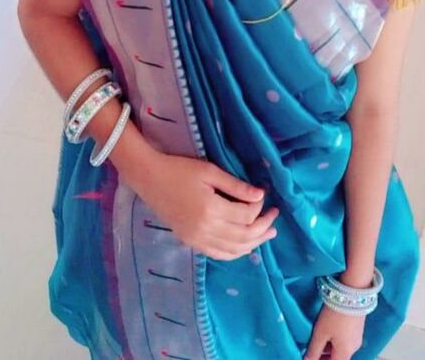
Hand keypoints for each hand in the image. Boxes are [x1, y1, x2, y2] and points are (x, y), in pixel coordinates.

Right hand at [124, 148, 279, 259]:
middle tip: (275, 218)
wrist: (149, 179)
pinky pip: (218, 254)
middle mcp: (205, 230)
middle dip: (263, 228)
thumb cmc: (180, 170)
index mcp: (211, 210)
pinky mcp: (190, 242)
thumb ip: (235, 186)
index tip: (264, 196)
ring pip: (233, 250)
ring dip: (253, 243)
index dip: (259, 208)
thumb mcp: (209, 171)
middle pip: (243, 237)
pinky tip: (245, 246)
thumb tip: (260, 195)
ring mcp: (197, 239)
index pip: (246, 216)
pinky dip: (235, 252)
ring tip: (268, 235)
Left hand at [304, 304, 365, 359]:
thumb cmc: (335, 314)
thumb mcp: (320, 333)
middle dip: (324, 357)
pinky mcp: (357, 327)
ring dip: (328, 349)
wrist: (352, 292)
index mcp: (344, 353)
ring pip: (340, 350)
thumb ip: (313, 350)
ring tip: (316, 341)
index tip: (310, 357)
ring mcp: (357, 338)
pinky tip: (327, 332)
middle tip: (311, 350)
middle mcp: (353, 348)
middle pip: (337, 358)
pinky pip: (345, 340)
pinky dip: (335, 341)